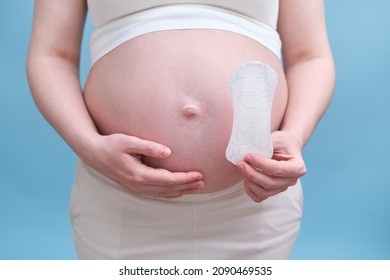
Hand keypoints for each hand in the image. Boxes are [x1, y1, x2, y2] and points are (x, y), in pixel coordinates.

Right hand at [83, 133, 203, 197]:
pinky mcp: (135, 187)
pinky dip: (170, 193)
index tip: (198, 174)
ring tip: (195, 187)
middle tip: (203, 181)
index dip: (185, 178)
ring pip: (164, 193)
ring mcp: (136, 188)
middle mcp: (138, 185)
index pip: (168, 179)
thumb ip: (149, 146)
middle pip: (169, 189)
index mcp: (139, 175)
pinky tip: (178, 190)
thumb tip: (169, 152)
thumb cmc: (111, 145)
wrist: (94, 154)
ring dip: (180, 191)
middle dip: (187, 186)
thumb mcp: (129, 141)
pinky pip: (157, 193)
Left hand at [237, 130, 305, 202]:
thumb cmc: (282, 142)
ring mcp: (282, 188)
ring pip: (264, 192)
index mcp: (298, 167)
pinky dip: (249, 189)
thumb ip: (265, 146)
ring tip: (242, 167)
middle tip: (240, 163)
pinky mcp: (273, 192)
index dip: (261, 164)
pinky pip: (259, 197)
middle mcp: (292, 180)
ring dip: (249, 181)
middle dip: (252, 174)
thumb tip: (249, 155)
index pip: (278, 170)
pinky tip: (245, 177)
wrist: (285, 147)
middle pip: (270, 183)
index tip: (248, 156)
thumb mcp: (277, 139)